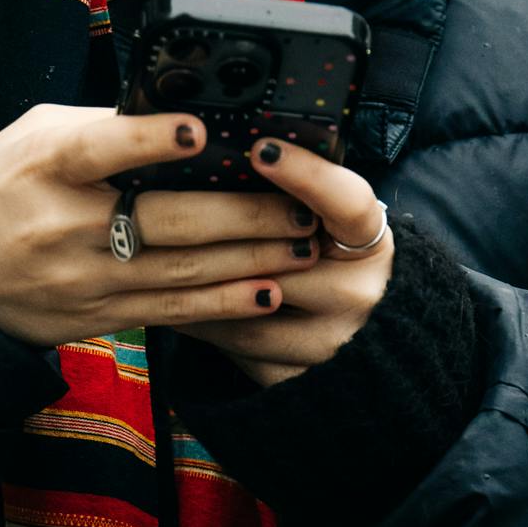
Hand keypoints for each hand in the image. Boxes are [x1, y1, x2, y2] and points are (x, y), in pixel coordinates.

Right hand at [0, 105, 317, 346]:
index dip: (150, 140)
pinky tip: (266, 292)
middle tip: (302, 205)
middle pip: (164, 221)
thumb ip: (104, 129)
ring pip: (179, 271)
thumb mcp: (34, 138)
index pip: (100, 149)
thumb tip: (185, 120)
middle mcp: (63, 224)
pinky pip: (170, 311)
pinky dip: (223, 304)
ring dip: (250, 259)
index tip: (200, 131)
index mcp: (45, 165)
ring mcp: (80, 278)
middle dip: (244, 215)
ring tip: (303, 246)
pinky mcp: (93, 317)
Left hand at [177, 137, 392, 385]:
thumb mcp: (333, 223)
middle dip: (222, 234)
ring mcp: (332, 342)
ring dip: (197, 282)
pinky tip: (175, 299)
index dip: (306, 174)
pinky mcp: (300, 377)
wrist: (363, 335)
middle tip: (166, 199)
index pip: (346, 201)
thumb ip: (300, 195)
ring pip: (247, 307)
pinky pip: (236, 347)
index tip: (261, 148)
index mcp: (371, 240)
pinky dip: (203, 320)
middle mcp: (361, 293)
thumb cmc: (333, 260)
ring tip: (156, 252)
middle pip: (280, 259)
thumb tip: (239, 150)